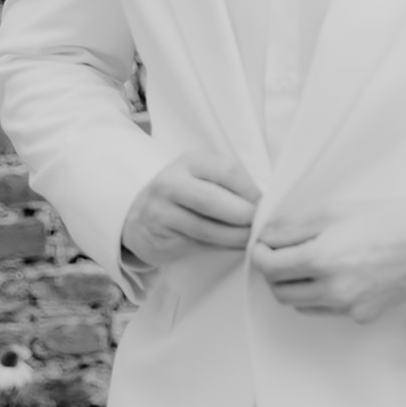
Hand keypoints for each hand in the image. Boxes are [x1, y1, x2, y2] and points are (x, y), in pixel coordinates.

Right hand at [122, 152, 259, 267]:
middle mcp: (172, 182)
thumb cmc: (186, 196)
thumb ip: (229, 186)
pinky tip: (234, 245)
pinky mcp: (161, 235)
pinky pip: (198, 242)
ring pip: (206, 226)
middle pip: (214, 199)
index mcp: (191, 161)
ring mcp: (162, 209)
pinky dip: (222, 245)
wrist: (140, 218)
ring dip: (236, 236)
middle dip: (244, 215)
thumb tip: (265, 204)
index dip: (250, 190)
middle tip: (260, 225)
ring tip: (251, 239)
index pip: (228, 171)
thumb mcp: (203, 178)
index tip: (265, 204)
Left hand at [252, 196, 405, 323]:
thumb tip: (266, 238)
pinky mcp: (361, 316)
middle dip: (274, 273)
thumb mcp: (333, 212)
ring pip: (300, 304)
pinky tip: (337, 275)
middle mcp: (332, 289)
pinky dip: (322, 295)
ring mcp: (347, 307)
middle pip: (280, 292)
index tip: (263, 247)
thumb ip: (293, 228)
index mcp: (321, 259)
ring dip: (296, 286)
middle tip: (282, 255)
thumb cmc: (386, 218)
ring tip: (311, 264)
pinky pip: (327, 310)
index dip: (260, 255)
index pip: (268, 268)